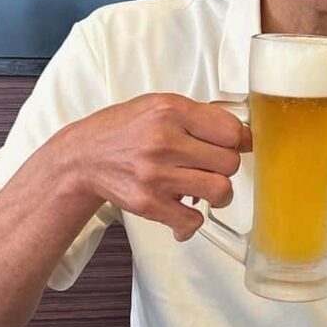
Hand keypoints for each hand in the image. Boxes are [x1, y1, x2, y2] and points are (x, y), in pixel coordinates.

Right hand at [59, 94, 251, 241]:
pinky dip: (192, 220)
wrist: (83, 156)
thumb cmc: (124, 130)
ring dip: (217, 193)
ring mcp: (155, 174)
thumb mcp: (159, 106)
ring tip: (203, 188)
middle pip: (229, 163)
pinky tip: (183, 209)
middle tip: (210, 166)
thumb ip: (200, 117)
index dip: (237, 140)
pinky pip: (193, 220)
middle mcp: (163, 141)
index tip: (231, 145)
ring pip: (219, 191)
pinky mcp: (148, 203)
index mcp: (170, 111)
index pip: (230, 131)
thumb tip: (244, 136)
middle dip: (224, 166)